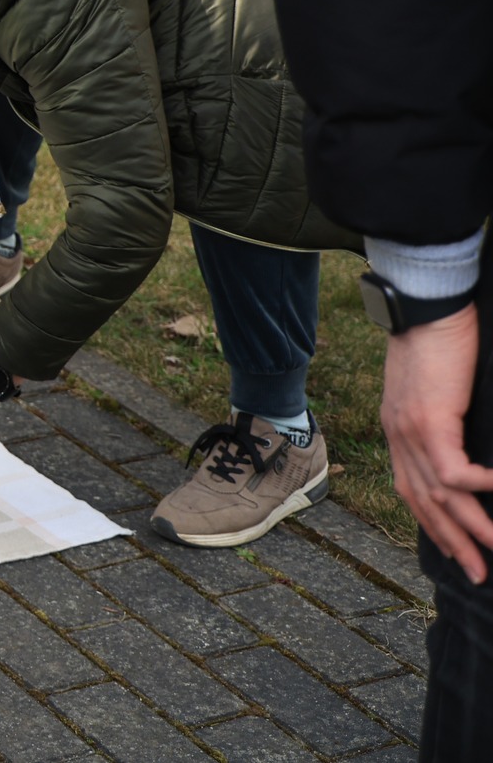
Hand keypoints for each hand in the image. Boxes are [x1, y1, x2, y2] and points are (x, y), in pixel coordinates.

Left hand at [382, 306, 492, 582]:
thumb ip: (445, 417)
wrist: (423, 304)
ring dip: (472, 527)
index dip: (432, 522)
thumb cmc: (437, 337)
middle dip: (452, 541)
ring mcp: (410, 431)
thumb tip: (463, 435)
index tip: (454, 549)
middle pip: (423, 502)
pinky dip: (480, 487)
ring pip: (441, 495)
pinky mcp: (429, 420)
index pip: (411, 489)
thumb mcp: (437, 387)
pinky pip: (455, 470)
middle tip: (478, 572)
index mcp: (397, 431)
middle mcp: (398, 436)